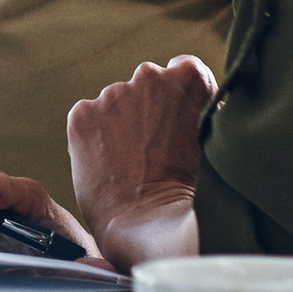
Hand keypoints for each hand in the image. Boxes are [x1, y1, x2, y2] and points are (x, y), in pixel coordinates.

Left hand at [66, 57, 213, 271]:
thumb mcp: (211, 140)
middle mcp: (149, 76)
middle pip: (147, 84)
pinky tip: (108, 164)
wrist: (150, 225)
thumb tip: (202, 106)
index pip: (183, 68)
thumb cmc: (189, 191)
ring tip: (130, 162)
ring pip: (115, 102)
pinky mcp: (82, 115)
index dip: (181, 97)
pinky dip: (94, 137)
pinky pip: (88, 118)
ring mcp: (112, 94)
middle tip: (153, 148)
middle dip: (148, 109)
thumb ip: (201, 112)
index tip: (179, 121)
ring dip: (120, 123)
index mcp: (188, 78)